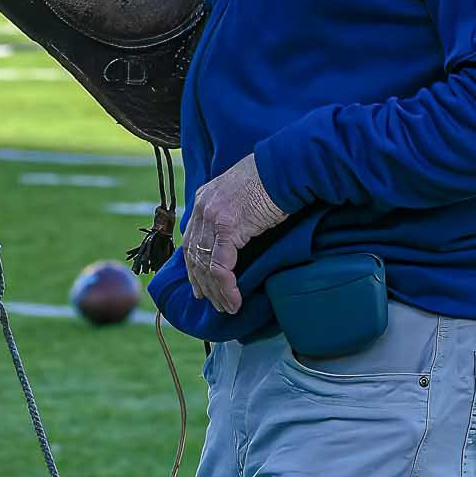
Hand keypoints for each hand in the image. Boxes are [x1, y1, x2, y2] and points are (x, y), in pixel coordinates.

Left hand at [183, 152, 289, 315]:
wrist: (285, 169)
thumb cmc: (273, 183)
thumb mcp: (242, 196)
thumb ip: (231, 215)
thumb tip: (234, 239)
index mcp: (203, 198)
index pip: (190, 239)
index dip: (193, 266)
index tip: (198, 287)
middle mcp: (202, 206)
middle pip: (193, 254)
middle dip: (201, 282)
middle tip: (211, 302)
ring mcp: (212, 216)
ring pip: (205, 264)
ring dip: (215, 291)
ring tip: (226, 307)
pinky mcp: (227, 226)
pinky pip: (220, 266)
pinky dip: (226, 287)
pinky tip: (235, 300)